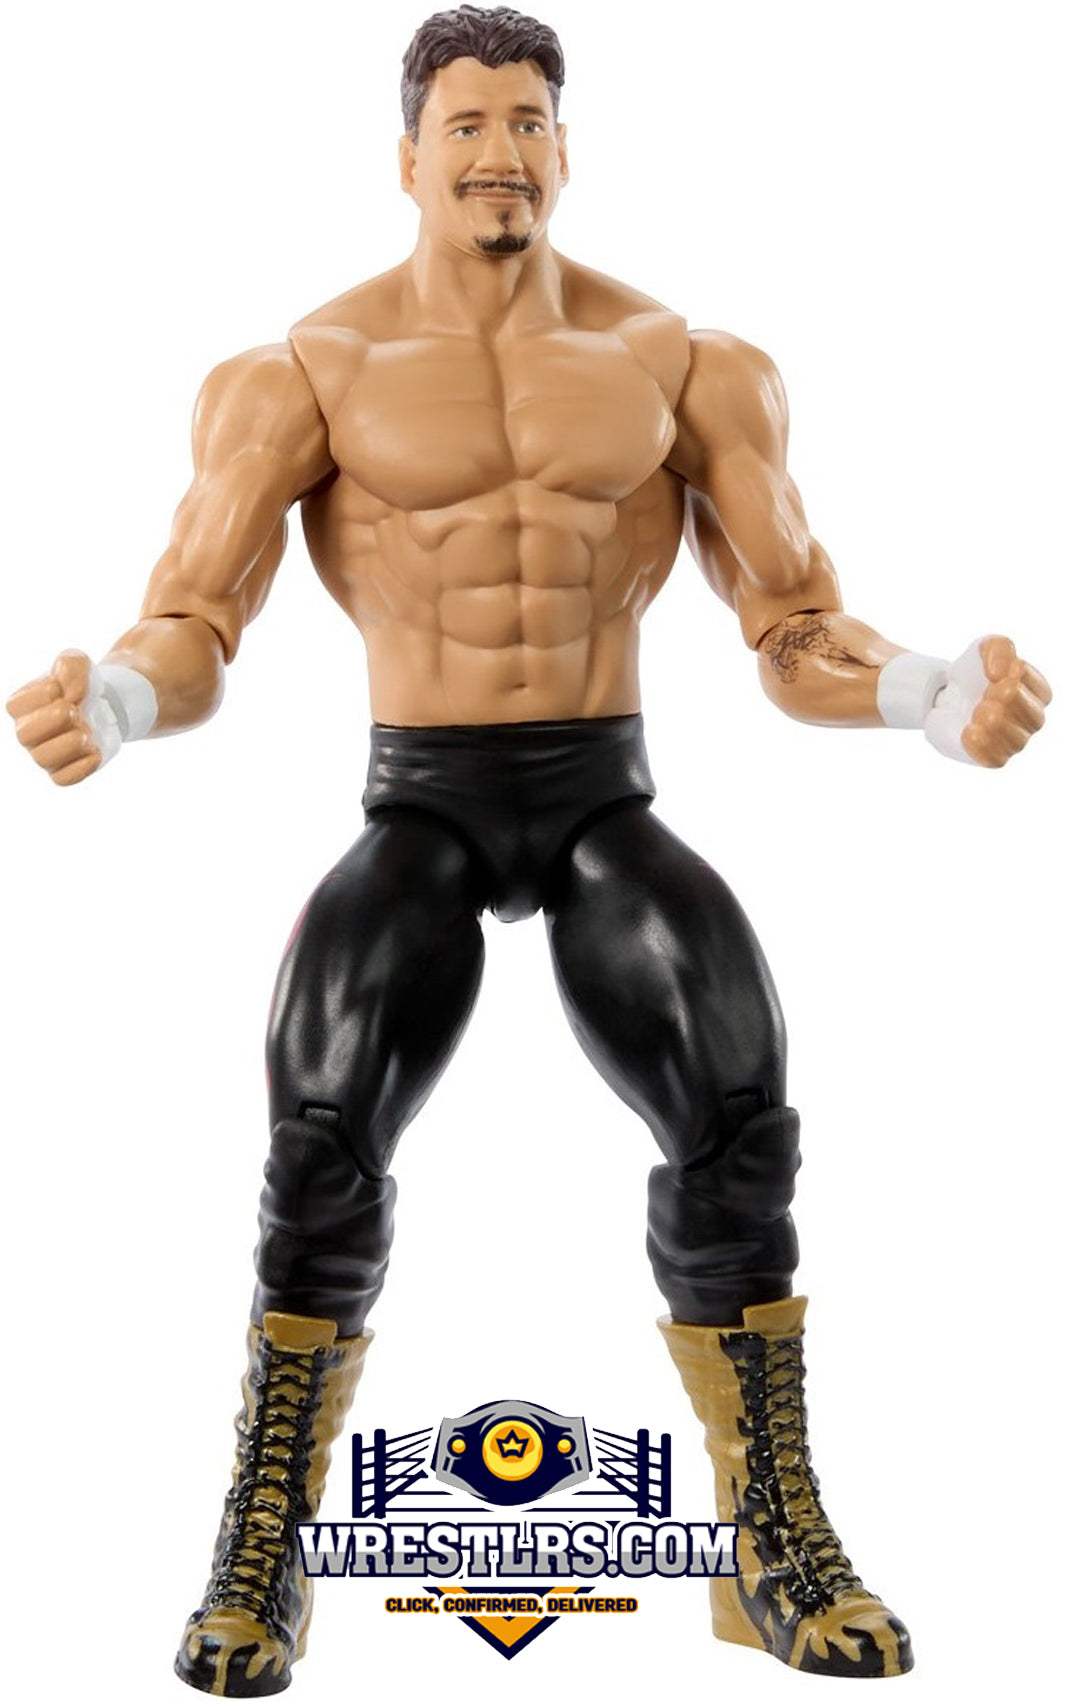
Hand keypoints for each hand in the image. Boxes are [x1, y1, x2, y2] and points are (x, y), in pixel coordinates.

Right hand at [6, 650, 108, 785]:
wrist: (106, 707)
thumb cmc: (82, 685)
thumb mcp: (78, 663)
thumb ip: (70, 666)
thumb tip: (71, 694)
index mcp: (22, 706)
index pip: (15, 706)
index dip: (39, 696)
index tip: (60, 688)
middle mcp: (28, 733)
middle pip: (25, 735)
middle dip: (52, 721)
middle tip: (75, 711)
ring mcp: (44, 754)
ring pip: (44, 759)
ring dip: (69, 744)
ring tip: (87, 731)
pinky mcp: (63, 771)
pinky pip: (64, 778)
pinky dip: (82, 765)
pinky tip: (95, 749)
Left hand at [925, 636, 1050, 767]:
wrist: (944, 696)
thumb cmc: (974, 673)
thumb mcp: (986, 648)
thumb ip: (1000, 648)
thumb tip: (1001, 673)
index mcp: (1039, 694)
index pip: (1041, 691)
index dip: (1014, 681)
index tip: (992, 674)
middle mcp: (1033, 720)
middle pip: (1035, 719)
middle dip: (1007, 702)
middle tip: (984, 693)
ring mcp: (1015, 742)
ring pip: (1016, 741)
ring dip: (991, 721)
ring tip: (975, 710)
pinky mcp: (994, 758)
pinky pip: (994, 758)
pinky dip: (979, 743)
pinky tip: (968, 729)